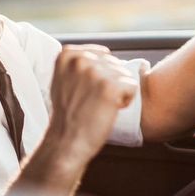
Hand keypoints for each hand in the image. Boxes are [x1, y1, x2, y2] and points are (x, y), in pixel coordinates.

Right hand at [46, 45, 137, 164]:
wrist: (66, 142)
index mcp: (67, 54)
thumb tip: (104, 53)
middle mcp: (80, 59)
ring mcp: (95, 72)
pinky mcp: (110, 86)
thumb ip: (79, 63)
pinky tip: (109, 110)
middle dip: (110, 82)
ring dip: (118, 92)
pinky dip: (125, 100)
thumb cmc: (68, 115)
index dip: (100, 75)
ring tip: (99, 105)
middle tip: (92, 101)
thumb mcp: (62, 79)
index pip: (102, 54)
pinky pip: (132, 86)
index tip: (86, 90)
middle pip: (115, 64)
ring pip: (125, 75)